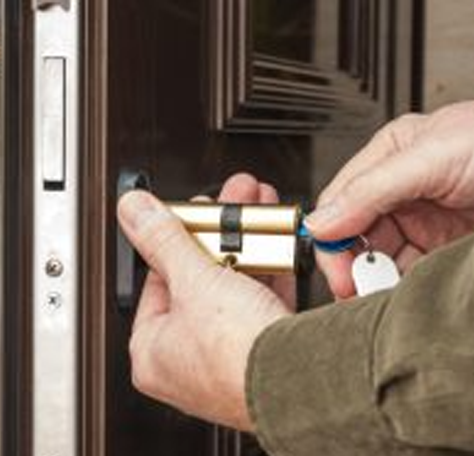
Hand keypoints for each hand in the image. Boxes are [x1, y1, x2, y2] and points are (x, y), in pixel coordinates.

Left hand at [117, 191, 289, 429]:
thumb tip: (133, 210)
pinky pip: (259, 304)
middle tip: (227, 208)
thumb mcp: (194, 281)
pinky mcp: (260, 353)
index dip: (176, 238)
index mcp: (153, 349)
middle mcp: (186, 358)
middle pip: (198, 280)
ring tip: (255, 217)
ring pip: (233, 289)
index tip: (191, 213)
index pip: (157, 278)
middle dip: (219, 236)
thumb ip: (163, 240)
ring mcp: (225, 356)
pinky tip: (276, 249)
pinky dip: (267, 275)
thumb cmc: (237, 355)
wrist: (300, 385)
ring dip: (247, 249)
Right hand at [304, 101, 473, 297]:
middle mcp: (399, 189)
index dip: (331, 237)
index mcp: (389, 157)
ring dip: (376, 279)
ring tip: (380, 295)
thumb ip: (370, 189)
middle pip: (355, 233)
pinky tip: (400, 294)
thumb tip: (320, 222)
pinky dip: (401, 287)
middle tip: (356, 290)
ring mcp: (422, 219)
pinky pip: (409, 271)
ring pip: (381, 256)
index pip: (340, 201)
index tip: (336, 270)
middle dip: (353, 264)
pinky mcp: (442, 246)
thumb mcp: (432, 157)